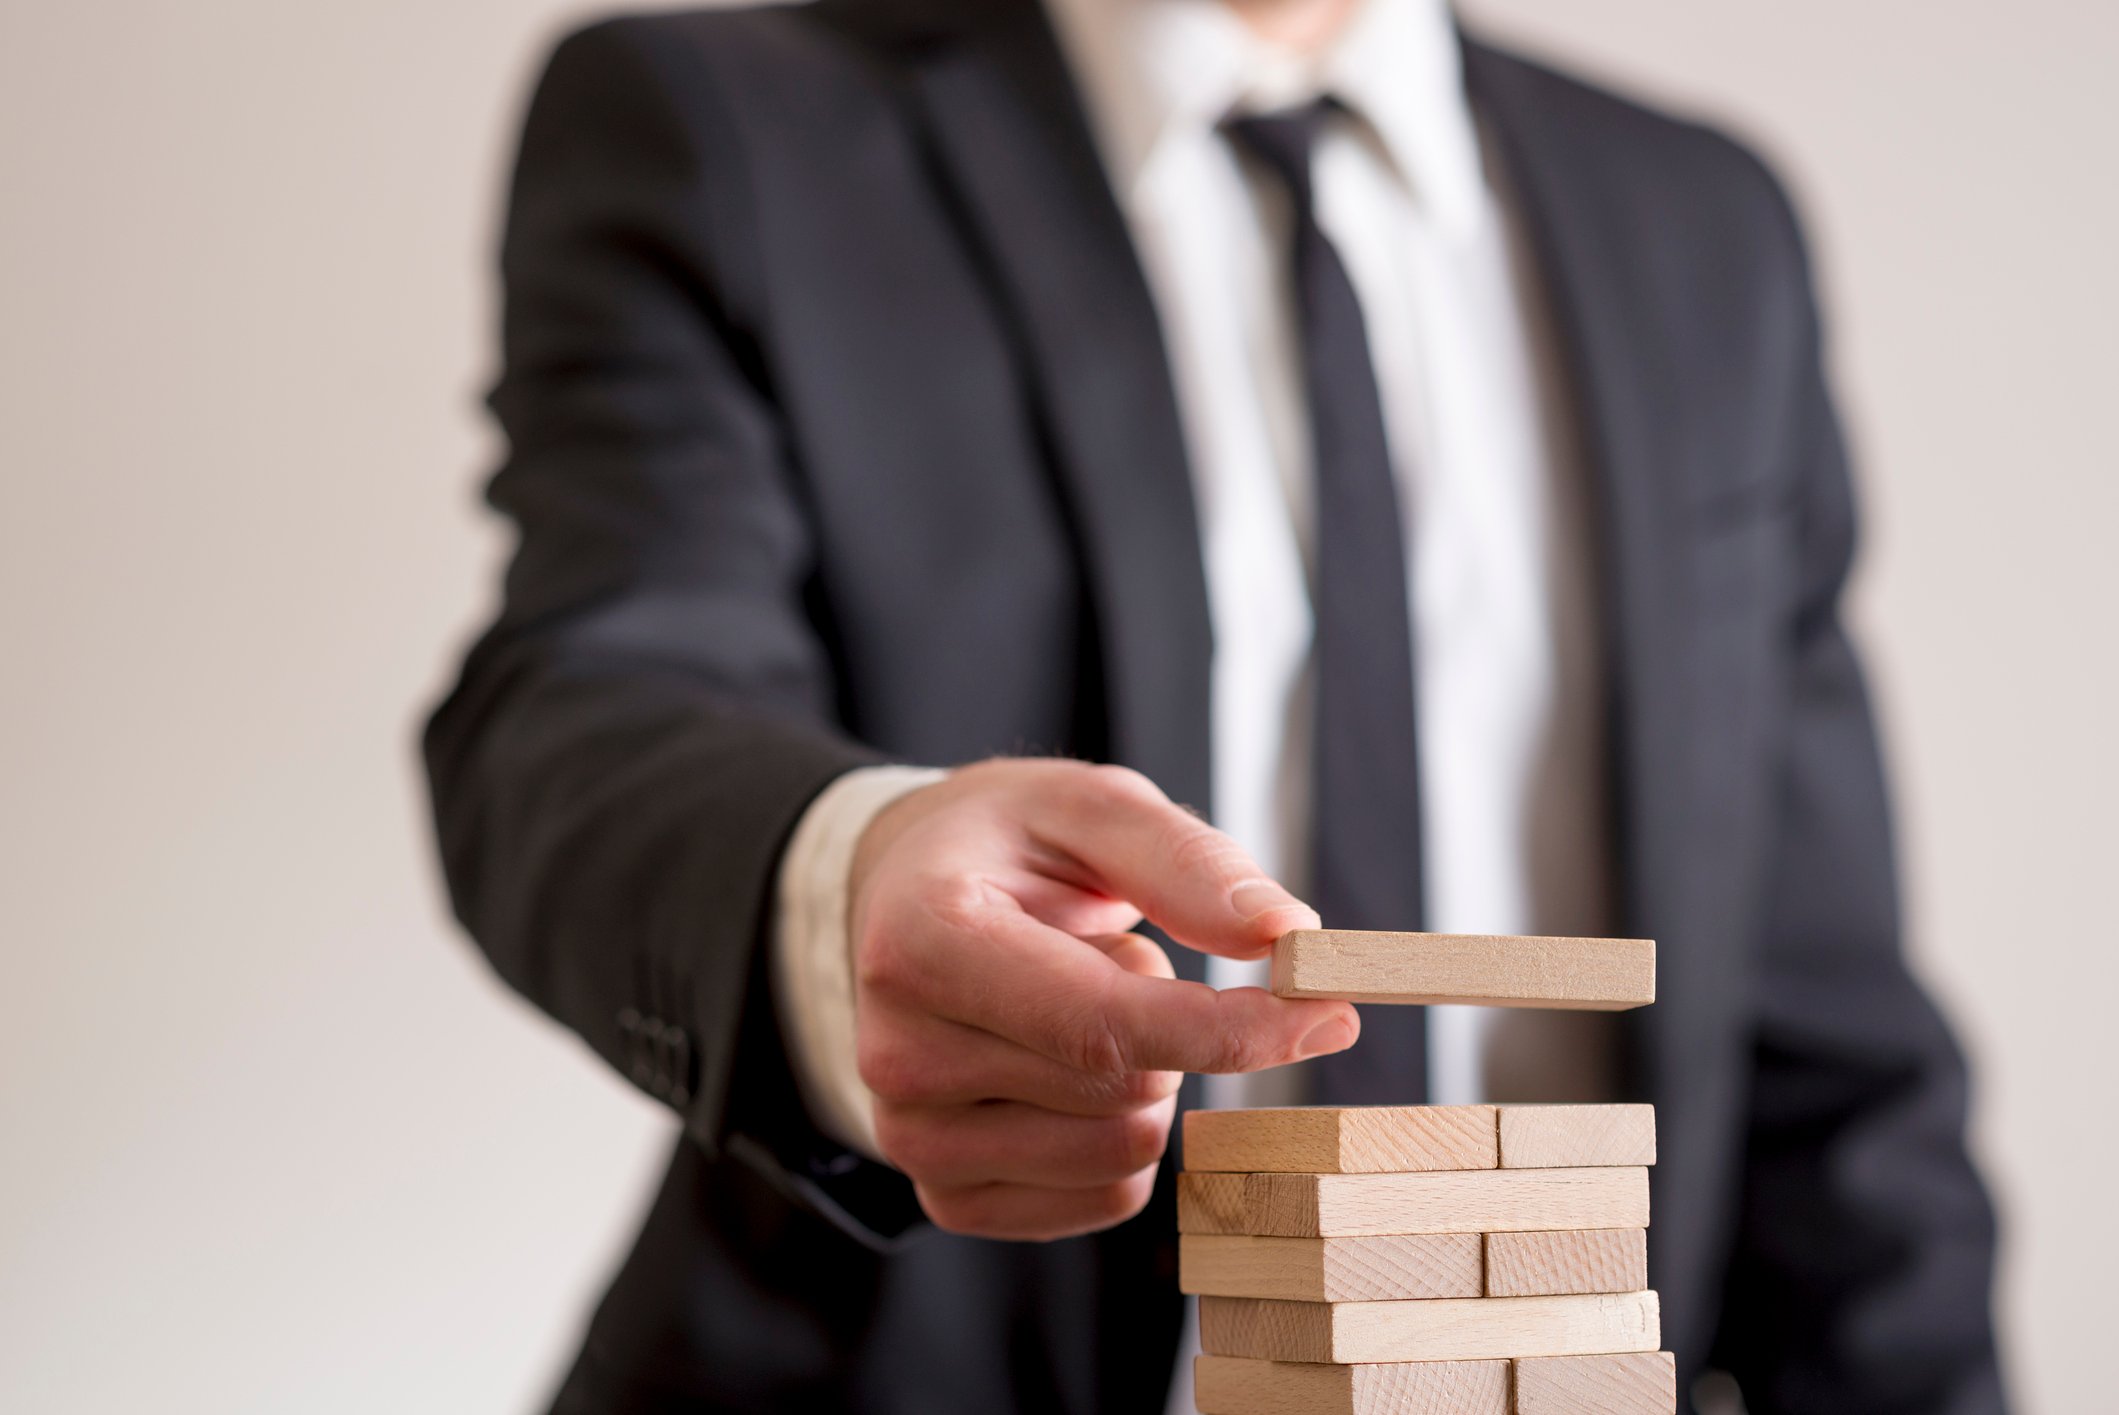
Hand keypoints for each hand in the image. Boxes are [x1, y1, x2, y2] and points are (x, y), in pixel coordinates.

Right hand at [848, 758, 1357, 1240]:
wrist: (899, 899)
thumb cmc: (1003, 846)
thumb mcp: (1090, 805)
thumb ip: (1188, 861)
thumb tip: (1288, 934)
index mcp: (923, 940)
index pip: (1104, 1025)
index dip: (1232, 1028)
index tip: (1326, 1008)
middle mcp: (898, 1052)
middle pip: (1128, 1090)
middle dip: (1173, 1024)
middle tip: (1115, 954)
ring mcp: (912, 1136)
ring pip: (1124, 1154)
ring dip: (1147, 1078)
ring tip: (1079, 1003)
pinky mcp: (944, 1195)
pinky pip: (1104, 1198)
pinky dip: (1122, 1135)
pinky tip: (1067, 1068)